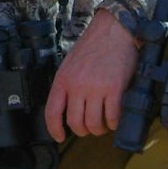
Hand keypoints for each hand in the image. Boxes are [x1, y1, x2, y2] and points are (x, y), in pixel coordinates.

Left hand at [44, 9, 138, 140]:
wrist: (114, 30)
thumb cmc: (93, 46)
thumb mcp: (70, 64)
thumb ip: (68, 85)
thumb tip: (70, 108)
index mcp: (63, 79)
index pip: (52, 112)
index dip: (54, 130)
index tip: (60, 137)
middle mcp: (77, 85)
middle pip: (75, 123)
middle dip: (83, 131)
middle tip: (90, 128)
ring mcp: (96, 88)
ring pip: (94, 123)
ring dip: (99, 129)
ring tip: (104, 125)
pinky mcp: (115, 89)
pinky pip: (112, 117)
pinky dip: (114, 123)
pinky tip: (115, 120)